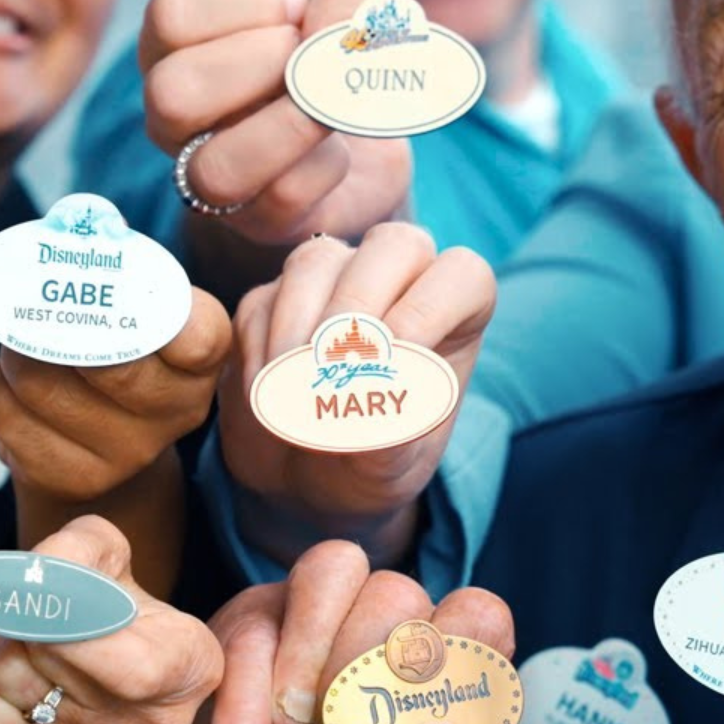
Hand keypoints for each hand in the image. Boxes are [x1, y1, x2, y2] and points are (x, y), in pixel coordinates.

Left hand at [0, 288, 230, 501]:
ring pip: (41, 384)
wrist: (104, 438)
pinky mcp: (76, 478)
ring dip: (16, 354)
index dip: (166, 318)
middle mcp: (179, 410)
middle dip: (55, 326)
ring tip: (21, 346)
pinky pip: (9, 415)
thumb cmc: (119, 349)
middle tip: (37, 307)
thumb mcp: (138, 307)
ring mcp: (130, 453)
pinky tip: (16, 387)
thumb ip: (121, 272)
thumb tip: (75, 228)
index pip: (198, 337)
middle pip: (105, 362)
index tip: (130, 299)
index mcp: (200, 358)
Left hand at [0, 516, 223, 723]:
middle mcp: (167, 721)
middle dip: (31, 623)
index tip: (45, 599)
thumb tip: (49, 576)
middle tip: (40, 619)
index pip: (140, 667)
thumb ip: (80, 545)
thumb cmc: (84, 606)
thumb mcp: (94, 553)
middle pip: (62, 656)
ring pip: (17, 682)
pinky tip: (17, 695)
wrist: (48, 677)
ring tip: (34, 659)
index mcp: (194, 662)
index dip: (79, 632)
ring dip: (4, 655)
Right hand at [141, 0, 411, 244]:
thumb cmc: (327, 56)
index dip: (242, 3)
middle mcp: (172, 118)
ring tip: (326, 103)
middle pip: (171, 95)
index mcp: (172, 50)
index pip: (172, 15)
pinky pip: (283, 197)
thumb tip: (325, 39)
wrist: (365, 130)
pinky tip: (337, 147)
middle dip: (253, 67)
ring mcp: (206, 178)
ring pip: (217, 169)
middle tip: (301, 58)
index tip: (292, 9)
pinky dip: (326, 165)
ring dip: (289, 125)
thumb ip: (336, 1)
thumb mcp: (336, 5)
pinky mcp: (258, 222)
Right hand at [156, 540, 513, 723]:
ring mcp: (313, 615)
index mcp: (436, 670)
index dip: (456, 651)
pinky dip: (249, 699)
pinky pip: (255, 628)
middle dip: (366, 670)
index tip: (416, 717)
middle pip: (399, 593)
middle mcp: (382, 627)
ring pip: (334, 570)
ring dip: (311, 655)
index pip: (479, 617)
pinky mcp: (246, 624)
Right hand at [217, 225, 494, 564]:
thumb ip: (391, 440)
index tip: (394, 368)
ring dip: (301, 333)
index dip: (428, 311)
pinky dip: (261, 354)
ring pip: (317, 261)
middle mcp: (398, 281)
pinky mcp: (270, 297)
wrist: (303, 478)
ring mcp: (331, 279)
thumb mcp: (391, 470)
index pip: (462, 275)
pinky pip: (262, 301)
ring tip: (294, 404)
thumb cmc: (367, 467)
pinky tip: (268, 401)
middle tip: (331, 376)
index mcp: (451, 316)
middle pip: (394, 244)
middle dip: (360, 307)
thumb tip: (368, 399)